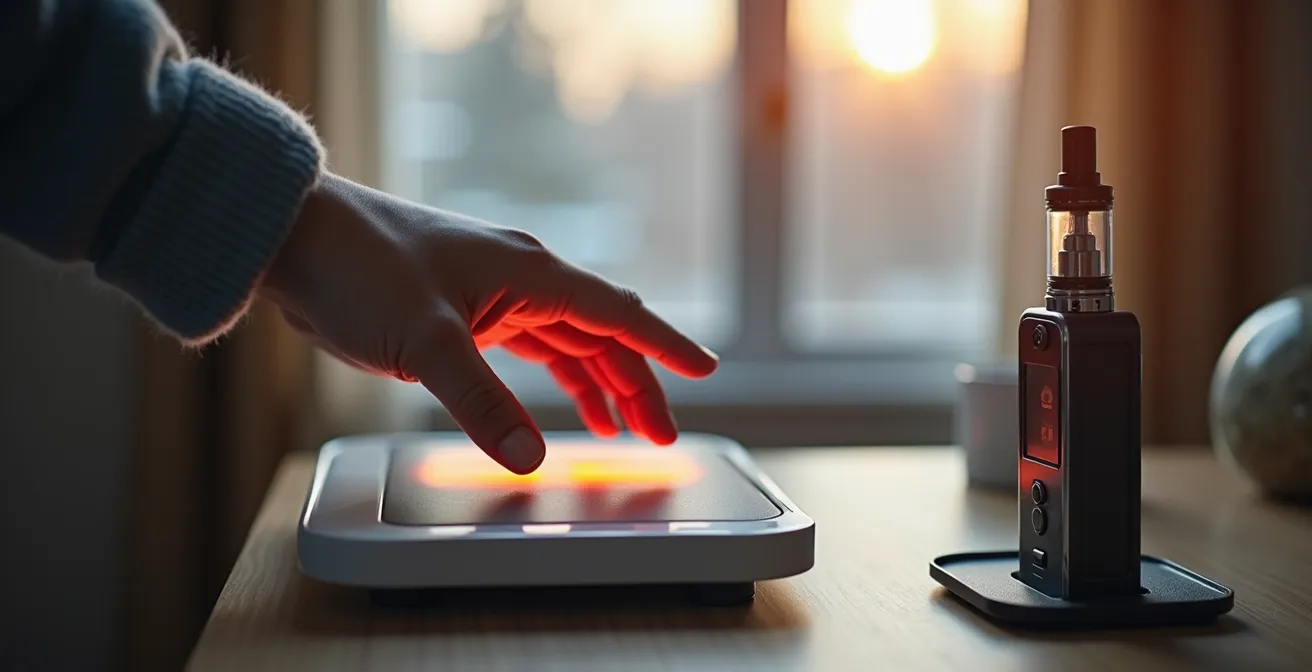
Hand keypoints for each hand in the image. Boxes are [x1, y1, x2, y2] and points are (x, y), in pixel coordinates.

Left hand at [259, 173, 718, 473]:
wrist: (295, 236)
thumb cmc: (358, 267)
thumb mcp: (426, 342)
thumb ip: (482, 403)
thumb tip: (530, 458)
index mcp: (530, 273)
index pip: (620, 312)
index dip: (666, 346)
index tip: (705, 371)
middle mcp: (523, 278)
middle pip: (602, 334)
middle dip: (638, 384)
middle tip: (662, 435)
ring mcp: (495, 293)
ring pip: (570, 342)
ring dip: (601, 383)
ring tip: (626, 430)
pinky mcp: (466, 310)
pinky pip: (533, 346)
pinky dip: (559, 375)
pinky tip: (566, 403)